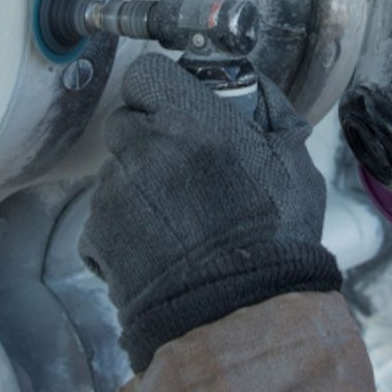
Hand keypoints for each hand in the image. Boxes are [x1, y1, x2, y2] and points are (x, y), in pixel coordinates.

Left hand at [81, 53, 340, 372]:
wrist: (238, 316)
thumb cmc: (275, 239)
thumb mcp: (294, 163)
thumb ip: (272, 113)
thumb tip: (253, 86)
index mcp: (192, 120)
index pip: (146, 74)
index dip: (159, 89)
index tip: (176, 108)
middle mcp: (145, 147)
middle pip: (125, 120)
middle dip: (148, 136)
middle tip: (181, 166)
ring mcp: (115, 191)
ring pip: (114, 168)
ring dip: (137, 182)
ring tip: (177, 218)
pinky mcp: (98, 233)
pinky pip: (103, 215)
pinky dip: (124, 226)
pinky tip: (160, 246)